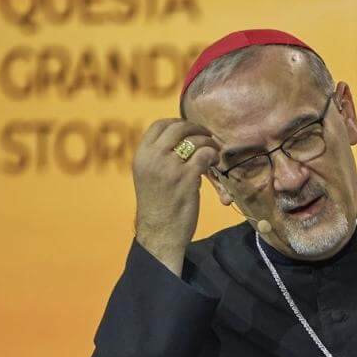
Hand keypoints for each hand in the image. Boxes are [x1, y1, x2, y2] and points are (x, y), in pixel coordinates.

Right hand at [132, 118, 219, 275]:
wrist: (159, 232)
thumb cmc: (158, 207)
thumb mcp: (149, 176)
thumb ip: (158, 157)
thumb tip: (179, 141)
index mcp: (141, 155)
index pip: (159, 125)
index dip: (178, 123)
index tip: (191, 131)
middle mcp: (152, 157)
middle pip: (179, 127)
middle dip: (197, 130)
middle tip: (208, 138)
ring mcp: (168, 166)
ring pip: (195, 140)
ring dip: (209, 144)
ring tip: (214, 153)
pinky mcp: (185, 178)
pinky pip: (205, 155)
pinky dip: (213, 155)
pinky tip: (215, 163)